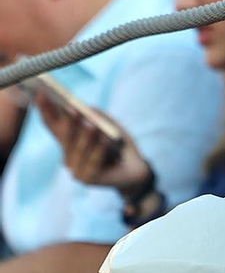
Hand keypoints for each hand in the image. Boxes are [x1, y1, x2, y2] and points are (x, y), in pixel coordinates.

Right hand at [35, 96, 150, 196]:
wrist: (135, 168)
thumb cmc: (119, 144)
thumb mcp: (110, 126)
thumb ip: (98, 118)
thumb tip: (87, 109)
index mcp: (69, 141)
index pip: (53, 124)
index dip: (46, 109)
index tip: (41, 93)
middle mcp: (68, 155)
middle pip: (65, 137)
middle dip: (69, 122)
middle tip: (71, 108)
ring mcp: (76, 169)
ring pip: (79, 150)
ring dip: (86, 137)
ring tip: (91, 125)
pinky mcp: (87, 179)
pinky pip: (94, 162)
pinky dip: (100, 151)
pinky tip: (106, 141)